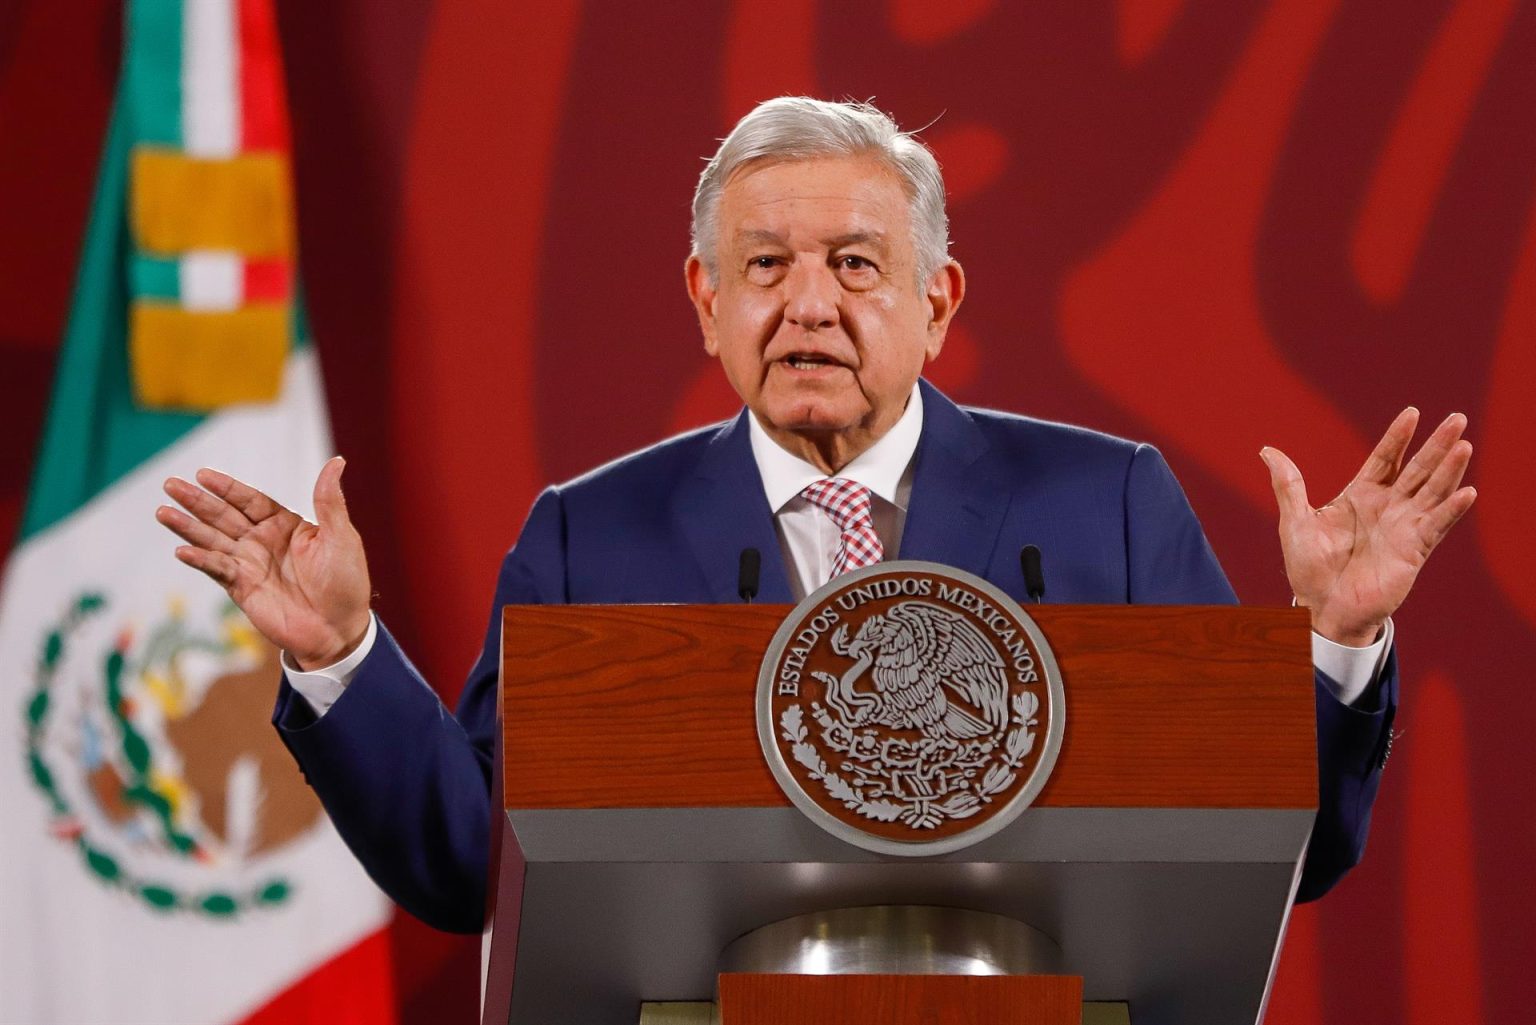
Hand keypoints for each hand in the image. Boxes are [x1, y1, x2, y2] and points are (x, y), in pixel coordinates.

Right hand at [156, 456, 372, 669]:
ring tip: (163, 511)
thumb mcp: (341, 537)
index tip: (202, 474)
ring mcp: (250, 564)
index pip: (251, 500)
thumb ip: (329, 501)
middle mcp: (263, 541)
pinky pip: (218, 570)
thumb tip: (336, 461)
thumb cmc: (346, 583)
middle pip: (224, 515)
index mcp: (286, 525)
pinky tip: (183, 551)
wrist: (339, 630)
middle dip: (197, 501)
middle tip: (170, 484)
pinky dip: (201, 560)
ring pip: (213, 540)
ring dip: (188, 527)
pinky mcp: (242, 588)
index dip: (227, 488)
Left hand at [1261, 409, 1475, 646]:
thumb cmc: (1309, 568)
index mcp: (1360, 496)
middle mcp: (1387, 507)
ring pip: (1432, 491)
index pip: (1384, 459)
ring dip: (1449, 470)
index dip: (1398, 437)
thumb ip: (1288, 485)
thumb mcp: (1294, 522)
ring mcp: (1403, 527)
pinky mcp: (1413, 550)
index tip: (1412, 413)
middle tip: (1457, 418)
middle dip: (1436, 444)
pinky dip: (1451, 509)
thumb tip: (1266, 450)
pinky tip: (1467, 492)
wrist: (1322, 609)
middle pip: (1416, 469)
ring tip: (1464, 445)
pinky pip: (1436, 525)